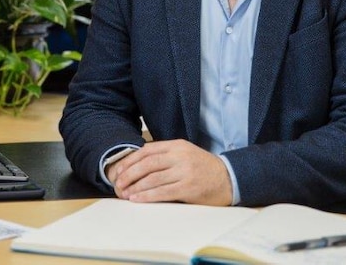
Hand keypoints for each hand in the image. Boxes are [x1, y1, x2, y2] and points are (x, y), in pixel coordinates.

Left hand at [109, 139, 232, 205]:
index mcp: (177, 145)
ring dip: (136, 187)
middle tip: (118, 183)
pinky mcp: (188, 187)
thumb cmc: (203, 168)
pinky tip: (138, 199)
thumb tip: (137, 163)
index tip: (119, 169)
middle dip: (129, 174)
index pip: (148, 150)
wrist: (228, 178)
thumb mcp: (185, 154)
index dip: (130, 160)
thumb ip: (165, 155)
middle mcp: (180, 156)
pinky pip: (163, 192)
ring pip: (153, 178)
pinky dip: (148, 196)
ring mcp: (185, 171)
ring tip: (125, 193)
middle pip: (148, 163)